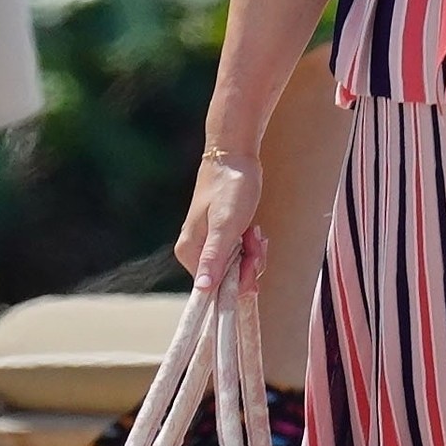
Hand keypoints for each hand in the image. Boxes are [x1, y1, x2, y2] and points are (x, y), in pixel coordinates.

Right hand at [175, 152, 266, 295]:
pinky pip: (238, 254)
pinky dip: (250, 247)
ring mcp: (208, 244)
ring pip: (236, 267)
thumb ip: (214, 258)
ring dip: (251, 254)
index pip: (212, 289)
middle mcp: (195, 252)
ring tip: (254, 232)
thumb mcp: (225, 225)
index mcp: (190, 252)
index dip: (236, 283)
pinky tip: (253, 231)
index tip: (251, 265)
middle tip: (255, 243)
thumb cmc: (230, 187)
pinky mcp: (221, 236)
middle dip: (247, 265)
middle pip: (226, 279)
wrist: (235, 157)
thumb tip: (202, 289)